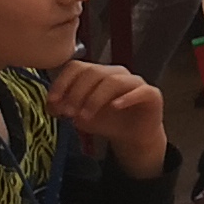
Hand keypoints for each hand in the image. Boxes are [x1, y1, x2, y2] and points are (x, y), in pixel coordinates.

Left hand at [43, 58, 171, 175]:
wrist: (133, 136)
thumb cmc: (107, 122)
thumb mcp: (79, 116)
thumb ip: (65, 108)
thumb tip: (52, 105)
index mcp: (96, 74)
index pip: (77, 67)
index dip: (63, 82)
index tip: (53, 102)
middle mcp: (115, 73)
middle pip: (93, 72)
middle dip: (76, 93)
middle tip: (68, 113)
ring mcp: (135, 82)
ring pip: (113, 81)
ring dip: (95, 99)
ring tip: (84, 117)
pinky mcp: (152, 94)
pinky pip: (140, 91)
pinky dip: (127, 98)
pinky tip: (115, 107)